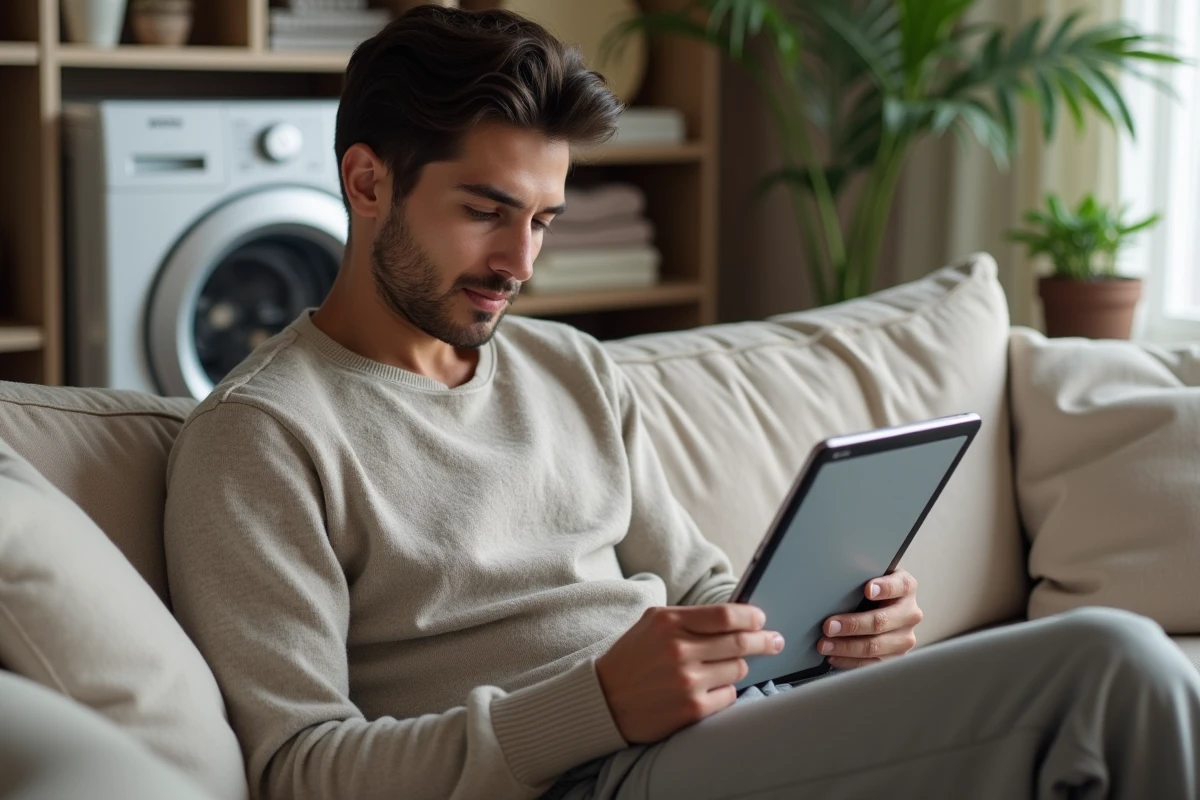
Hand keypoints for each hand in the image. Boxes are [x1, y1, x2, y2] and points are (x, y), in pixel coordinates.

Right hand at [596, 604, 784, 743]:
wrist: (604, 700)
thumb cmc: (633, 658)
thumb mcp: (652, 623)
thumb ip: (689, 617)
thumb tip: (735, 617)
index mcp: (669, 622)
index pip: (726, 616)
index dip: (751, 618)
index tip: (760, 620)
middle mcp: (679, 650)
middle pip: (740, 642)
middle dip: (764, 640)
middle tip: (774, 641)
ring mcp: (687, 681)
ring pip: (738, 669)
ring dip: (739, 666)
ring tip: (729, 666)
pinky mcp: (692, 709)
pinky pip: (729, 695)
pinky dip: (726, 690)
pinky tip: (712, 687)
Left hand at [818, 568, 922, 669]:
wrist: (885, 606)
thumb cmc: (873, 589)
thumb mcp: (871, 576)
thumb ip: (861, 577)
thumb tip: (832, 581)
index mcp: (906, 587)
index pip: (900, 586)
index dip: (885, 588)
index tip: (868, 590)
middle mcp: (910, 613)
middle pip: (881, 621)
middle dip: (853, 625)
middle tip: (829, 626)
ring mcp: (904, 637)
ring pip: (875, 646)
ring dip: (846, 647)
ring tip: (824, 644)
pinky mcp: (896, 657)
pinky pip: (871, 663)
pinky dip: (849, 661)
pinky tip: (833, 656)